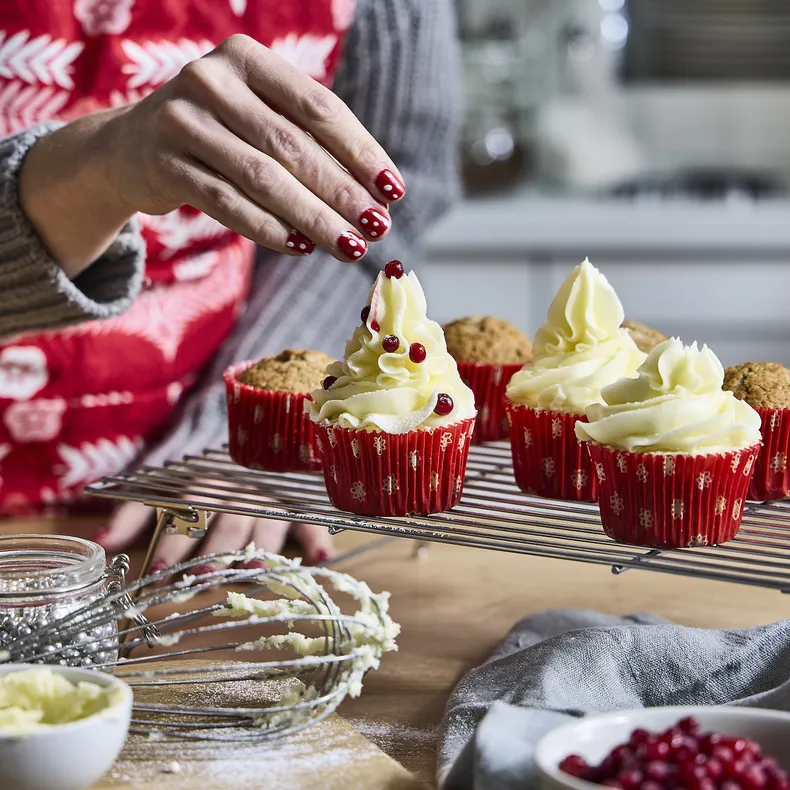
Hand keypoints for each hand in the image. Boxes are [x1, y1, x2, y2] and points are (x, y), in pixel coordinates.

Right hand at [20, 34, 404, 276]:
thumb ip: (308, 141)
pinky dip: (269, 229)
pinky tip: (302, 248)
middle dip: (342, 192)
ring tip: (350, 246)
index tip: (393, 190)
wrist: (130, 146)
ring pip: (263, 178)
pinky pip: (227, 204)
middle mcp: (213, 80)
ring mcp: (182, 120)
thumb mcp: (259, 118)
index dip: (360, 152)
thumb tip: (377, 193)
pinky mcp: (163, 163)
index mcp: (248, 58)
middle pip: (293, 146)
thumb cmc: (219, 133)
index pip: (319, 108)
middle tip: (377, 227)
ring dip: (313, 218)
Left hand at [93, 500, 333, 575]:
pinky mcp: (295, 508)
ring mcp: (269, 501)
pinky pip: (309, 521)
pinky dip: (317, 538)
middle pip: (226, 525)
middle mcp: (237, 495)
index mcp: (203, 489)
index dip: (173, 543)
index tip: (156, 570)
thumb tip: (97, 542)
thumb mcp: (159, 490)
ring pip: (266, 525)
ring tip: (252, 574)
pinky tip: (322, 557)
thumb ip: (131, 514)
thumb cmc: (195, 478)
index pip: (188, 515)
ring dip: (259, 550)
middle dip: (214, 552)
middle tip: (201, 577)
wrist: (244, 441)